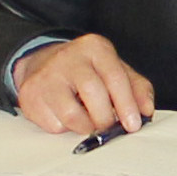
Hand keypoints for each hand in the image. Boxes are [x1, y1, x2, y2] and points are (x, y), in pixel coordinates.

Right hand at [12, 33, 155, 133]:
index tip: (133, 124)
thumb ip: (136, 88)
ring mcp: (46, 76)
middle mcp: (69, 57)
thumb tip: (146, 110)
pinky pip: (54, 125)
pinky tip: (65, 115)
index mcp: (94, 48)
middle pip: (94, 95)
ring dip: (85, 126)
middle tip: (108, 126)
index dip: (127, 104)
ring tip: (87, 120)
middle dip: (106, 119)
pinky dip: (64, 128)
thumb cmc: (86, 71)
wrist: (43, 64)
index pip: (115, 77)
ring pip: (72, 115)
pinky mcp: (30, 95)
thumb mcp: (115, 71)